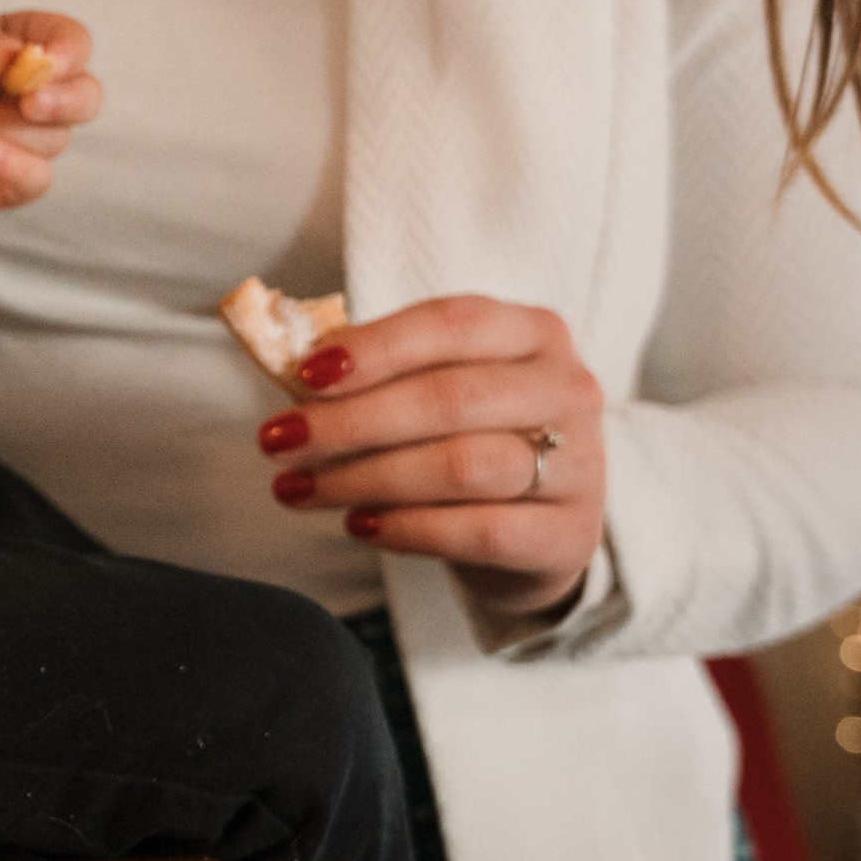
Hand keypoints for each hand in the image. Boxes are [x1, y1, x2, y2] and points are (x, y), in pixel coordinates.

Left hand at [0, 12, 98, 229]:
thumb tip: (11, 53)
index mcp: (31, 43)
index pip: (73, 43)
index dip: (70, 51)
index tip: (47, 59)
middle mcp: (42, 91)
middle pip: (87, 96)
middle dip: (64, 101)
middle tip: (29, 101)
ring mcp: (33, 138)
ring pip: (51, 138)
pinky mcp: (16, 179)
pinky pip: (37, 179)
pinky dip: (15, 166)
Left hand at [254, 295, 606, 618]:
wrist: (536, 536)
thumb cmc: (472, 444)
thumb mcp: (438, 392)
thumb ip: (376, 374)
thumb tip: (293, 371)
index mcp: (534, 332)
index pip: (451, 323)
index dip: (374, 347)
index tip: (303, 376)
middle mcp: (567, 389)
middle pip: (450, 398)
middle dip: (351, 421)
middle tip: (279, 443)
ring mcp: (580, 464)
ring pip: (461, 466)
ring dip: (365, 477)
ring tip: (299, 489)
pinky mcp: (570, 535)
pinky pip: (479, 530)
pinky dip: (408, 527)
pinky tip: (359, 524)